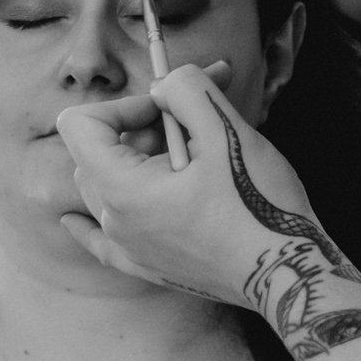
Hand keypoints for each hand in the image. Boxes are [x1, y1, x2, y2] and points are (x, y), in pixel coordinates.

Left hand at [56, 63, 315, 298]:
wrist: (288, 275)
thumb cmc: (260, 205)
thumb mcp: (227, 131)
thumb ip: (186, 91)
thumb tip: (163, 85)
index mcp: (123, 188)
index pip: (82, 124)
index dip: (125, 102)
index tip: (170, 105)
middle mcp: (115, 222)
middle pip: (98, 152)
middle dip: (143, 124)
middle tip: (198, 114)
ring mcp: (129, 249)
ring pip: (109, 187)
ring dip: (141, 159)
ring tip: (193, 153)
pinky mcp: (148, 267)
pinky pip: (104, 240)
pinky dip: (91, 221)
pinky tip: (72, 221)